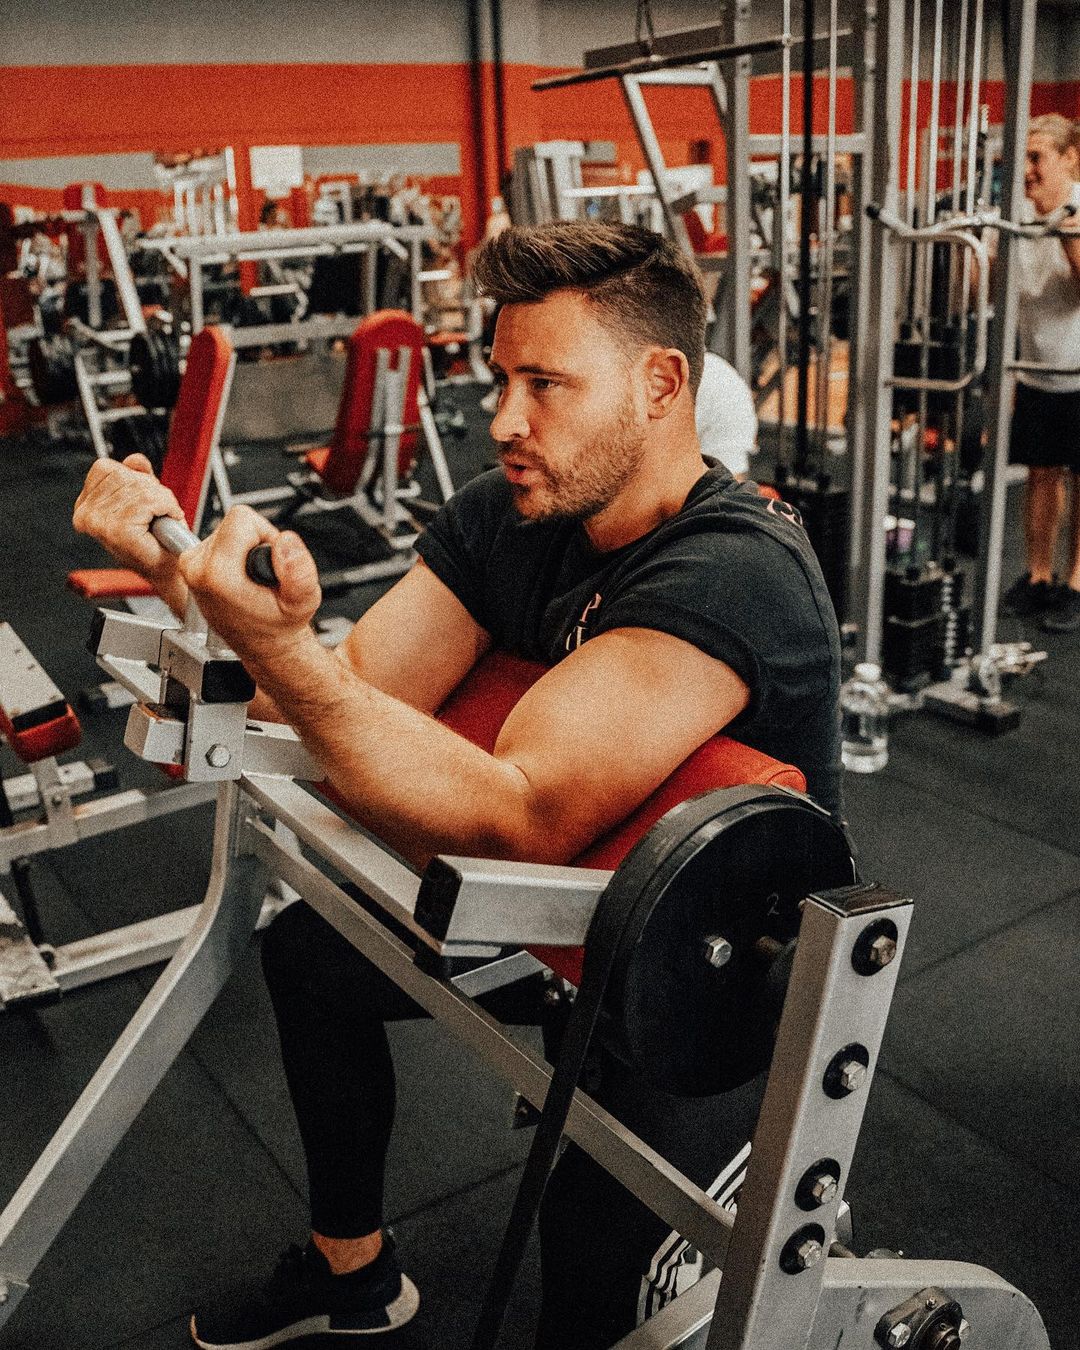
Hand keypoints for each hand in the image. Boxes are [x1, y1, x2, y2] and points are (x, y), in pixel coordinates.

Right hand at [72, 454, 185, 589]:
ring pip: (141, 488)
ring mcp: (100, 522)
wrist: (168, 568)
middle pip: (126, 476)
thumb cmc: (155, 539)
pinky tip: (163, 524)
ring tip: (159, 520)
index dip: (133, 479)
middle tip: (156, 513)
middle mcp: (87, 514)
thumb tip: (135, 460)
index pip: (106, 468)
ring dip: (161, 502)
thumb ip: (137, 476)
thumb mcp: (144, 497)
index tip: (142, 502)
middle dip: (151, 490)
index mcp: (85, 505)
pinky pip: (150, 501)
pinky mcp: (118, 529)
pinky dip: (166, 508)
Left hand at [176, 505, 321, 667]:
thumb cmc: (278, 626)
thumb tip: (285, 540)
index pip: (242, 518)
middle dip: (256, 540)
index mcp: (217, 574)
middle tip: (262, 573)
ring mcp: (190, 567)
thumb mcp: (302, 601)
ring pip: (226, 528)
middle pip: (233, 521)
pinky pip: (218, 538)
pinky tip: (242, 577)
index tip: (270, 562)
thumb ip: (299, 570)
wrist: (262, 644)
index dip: (266, 534)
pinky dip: (235, 552)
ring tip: (253, 578)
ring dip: (246, 547)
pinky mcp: (190, 564)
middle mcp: (196, 568)